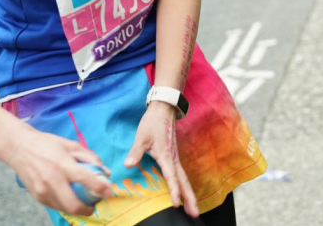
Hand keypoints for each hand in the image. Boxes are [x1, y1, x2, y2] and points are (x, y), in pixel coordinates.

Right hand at [3, 126, 113, 216]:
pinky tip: (70, 197)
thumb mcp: (71, 145)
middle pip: (74, 205)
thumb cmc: (47, 144)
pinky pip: (56, 206)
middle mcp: (52, 180)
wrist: (19, 148)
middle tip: (95, 204)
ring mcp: (43, 191)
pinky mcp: (37, 197)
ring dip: (78, 209)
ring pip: (65, 209)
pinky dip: (66, 205)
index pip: (85, 179)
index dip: (100, 188)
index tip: (110, 193)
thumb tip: (106, 172)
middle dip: (88, 209)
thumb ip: (90, 158)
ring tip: (85, 201)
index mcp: (63, 164)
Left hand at [125, 102, 198, 216]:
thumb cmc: (152, 122)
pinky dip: (185, 185)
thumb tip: (128, 165)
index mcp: (166, 156)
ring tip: (193, 209)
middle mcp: (174, 159)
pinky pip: (181, 174)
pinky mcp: (174, 156)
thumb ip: (136, 152)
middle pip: (184, 181)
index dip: (174, 191)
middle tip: (194, 214)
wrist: (163, 109)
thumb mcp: (141, 136)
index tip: (176, 204)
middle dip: (190, 198)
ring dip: (189, 194)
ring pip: (184, 179)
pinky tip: (185, 192)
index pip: (172, 177)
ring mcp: (175, 158)